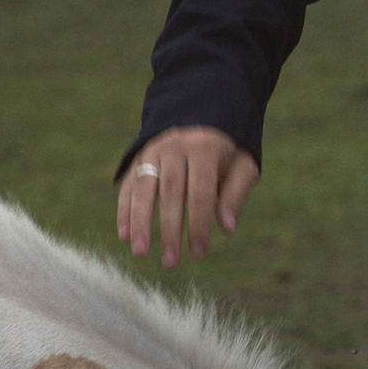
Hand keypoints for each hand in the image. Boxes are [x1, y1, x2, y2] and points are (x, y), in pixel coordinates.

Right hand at [118, 126, 257, 269]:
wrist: (202, 106)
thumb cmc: (228, 146)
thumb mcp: (243, 163)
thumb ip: (236, 193)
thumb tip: (227, 228)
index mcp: (205, 149)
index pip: (200, 192)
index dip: (199, 224)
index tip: (198, 253)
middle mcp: (176, 147)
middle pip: (170, 193)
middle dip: (169, 230)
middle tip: (170, 262)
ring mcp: (154, 149)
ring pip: (144, 188)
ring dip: (140, 222)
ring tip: (140, 252)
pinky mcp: (139, 155)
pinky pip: (129, 184)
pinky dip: (125, 209)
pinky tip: (124, 235)